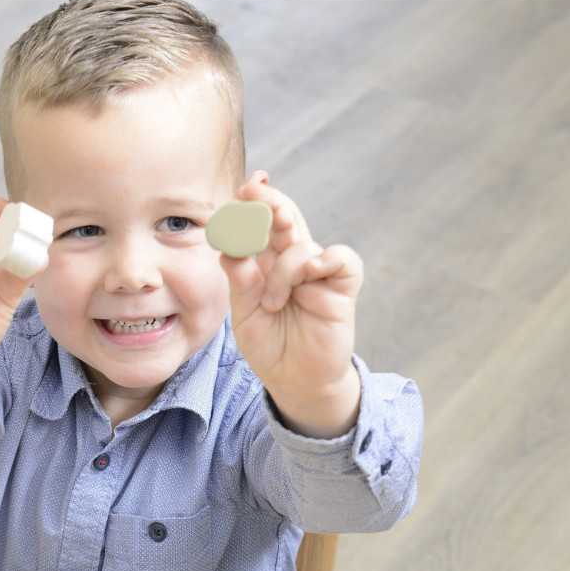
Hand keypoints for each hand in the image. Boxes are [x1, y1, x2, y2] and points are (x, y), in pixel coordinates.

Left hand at [220, 172, 362, 436]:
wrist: (295, 382)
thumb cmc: (270, 346)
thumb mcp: (245, 314)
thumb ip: (239, 281)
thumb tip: (228, 247)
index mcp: (267, 264)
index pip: (262, 224)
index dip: (255, 203)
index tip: (244, 187)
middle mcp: (293, 262)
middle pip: (285, 220)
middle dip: (270, 203)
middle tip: (253, 193)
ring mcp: (318, 274)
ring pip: (303, 245)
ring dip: (283, 270)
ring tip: (274, 304)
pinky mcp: (341, 289)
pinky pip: (341, 259)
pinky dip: (326, 259)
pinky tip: (310, 271)